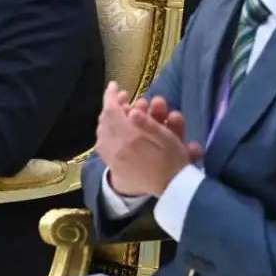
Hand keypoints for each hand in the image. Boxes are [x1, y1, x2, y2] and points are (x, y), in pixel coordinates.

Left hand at [95, 82, 200, 196]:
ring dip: (108, 118)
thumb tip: (131, 110)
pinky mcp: (112, 165)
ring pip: (101, 131)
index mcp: (130, 140)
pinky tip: (115, 129)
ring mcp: (112, 157)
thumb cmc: (174, 161)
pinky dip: (105, 132)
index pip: (112, 111)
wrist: (171, 190)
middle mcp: (116, 148)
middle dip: (112, 105)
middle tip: (124, 98)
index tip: (115, 85)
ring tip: (120, 111)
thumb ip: (148, 123)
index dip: (111, 96)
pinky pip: (101, 144)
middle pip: (104, 120)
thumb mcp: (168, 139)